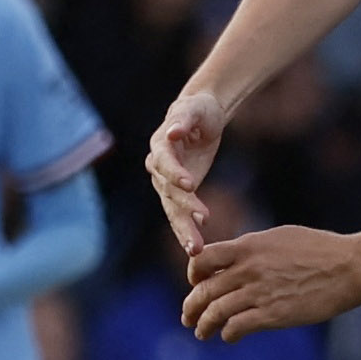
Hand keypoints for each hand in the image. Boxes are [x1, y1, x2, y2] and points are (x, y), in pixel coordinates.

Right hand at [148, 87, 226, 253]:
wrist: (199, 118)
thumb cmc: (197, 110)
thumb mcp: (193, 109)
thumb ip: (183, 121)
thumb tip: (172, 132)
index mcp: (160, 146)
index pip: (165, 162)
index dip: (175, 172)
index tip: (190, 184)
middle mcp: (158, 168)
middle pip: (169, 191)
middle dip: (184, 208)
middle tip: (201, 221)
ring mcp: (166, 183)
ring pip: (173, 210)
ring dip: (184, 229)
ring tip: (195, 248)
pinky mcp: (178, 194)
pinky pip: (181, 215)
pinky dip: (187, 232)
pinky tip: (194, 249)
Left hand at [183, 226, 360, 339]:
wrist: (349, 269)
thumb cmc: (321, 250)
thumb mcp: (281, 238)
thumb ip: (254, 248)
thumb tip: (236, 256)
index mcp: (248, 247)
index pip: (202, 260)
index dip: (194, 275)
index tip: (196, 284)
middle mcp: (248, 269)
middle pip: (204, 291)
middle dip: (192, 307)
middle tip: (188, 317)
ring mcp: (259, 293)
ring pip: (216, 312)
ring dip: (204, 325)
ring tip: (202, 332)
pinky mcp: (273, 315)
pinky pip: (236, 327)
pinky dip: (228, 334)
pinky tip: (230, 336)